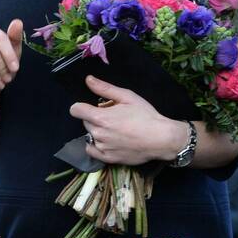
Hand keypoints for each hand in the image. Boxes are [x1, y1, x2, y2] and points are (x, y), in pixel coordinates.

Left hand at [71, 75, 185, 165]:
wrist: (161, 138)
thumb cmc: (146, 115)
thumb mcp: (127, 97)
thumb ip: (105, 89)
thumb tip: (88, 79)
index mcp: (100, 117)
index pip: (75, 110)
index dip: (81, 107)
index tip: (90, 107)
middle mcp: (98, 133)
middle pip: (86, 122)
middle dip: (95, 118)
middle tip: (113, 118)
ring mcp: (102, 147)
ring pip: (90, 135)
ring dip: (98, 131)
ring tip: (116, 130)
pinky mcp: (107, 158)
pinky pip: (91, 150)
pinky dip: (96, 145)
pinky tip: (108, 141)